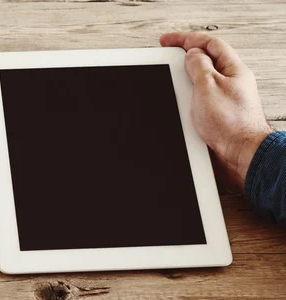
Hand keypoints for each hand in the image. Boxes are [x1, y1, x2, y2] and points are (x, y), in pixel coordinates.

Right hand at [160, 32, 272, 191]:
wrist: (239, 154)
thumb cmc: (230, 123)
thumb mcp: (208, 85)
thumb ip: (198, 66)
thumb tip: (191, 55)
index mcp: (233, 69)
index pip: (209, 44)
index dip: (186, 39)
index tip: (166, 41)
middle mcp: (230, 83)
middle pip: (205, 61)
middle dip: (184, 59)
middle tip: (167, 59)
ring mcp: (224, 100)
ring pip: (200, 82)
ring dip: (185, 83)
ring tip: (172, 85)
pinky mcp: (217, 116)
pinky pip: (198, 101)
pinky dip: (187, 100)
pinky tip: (181, 106)